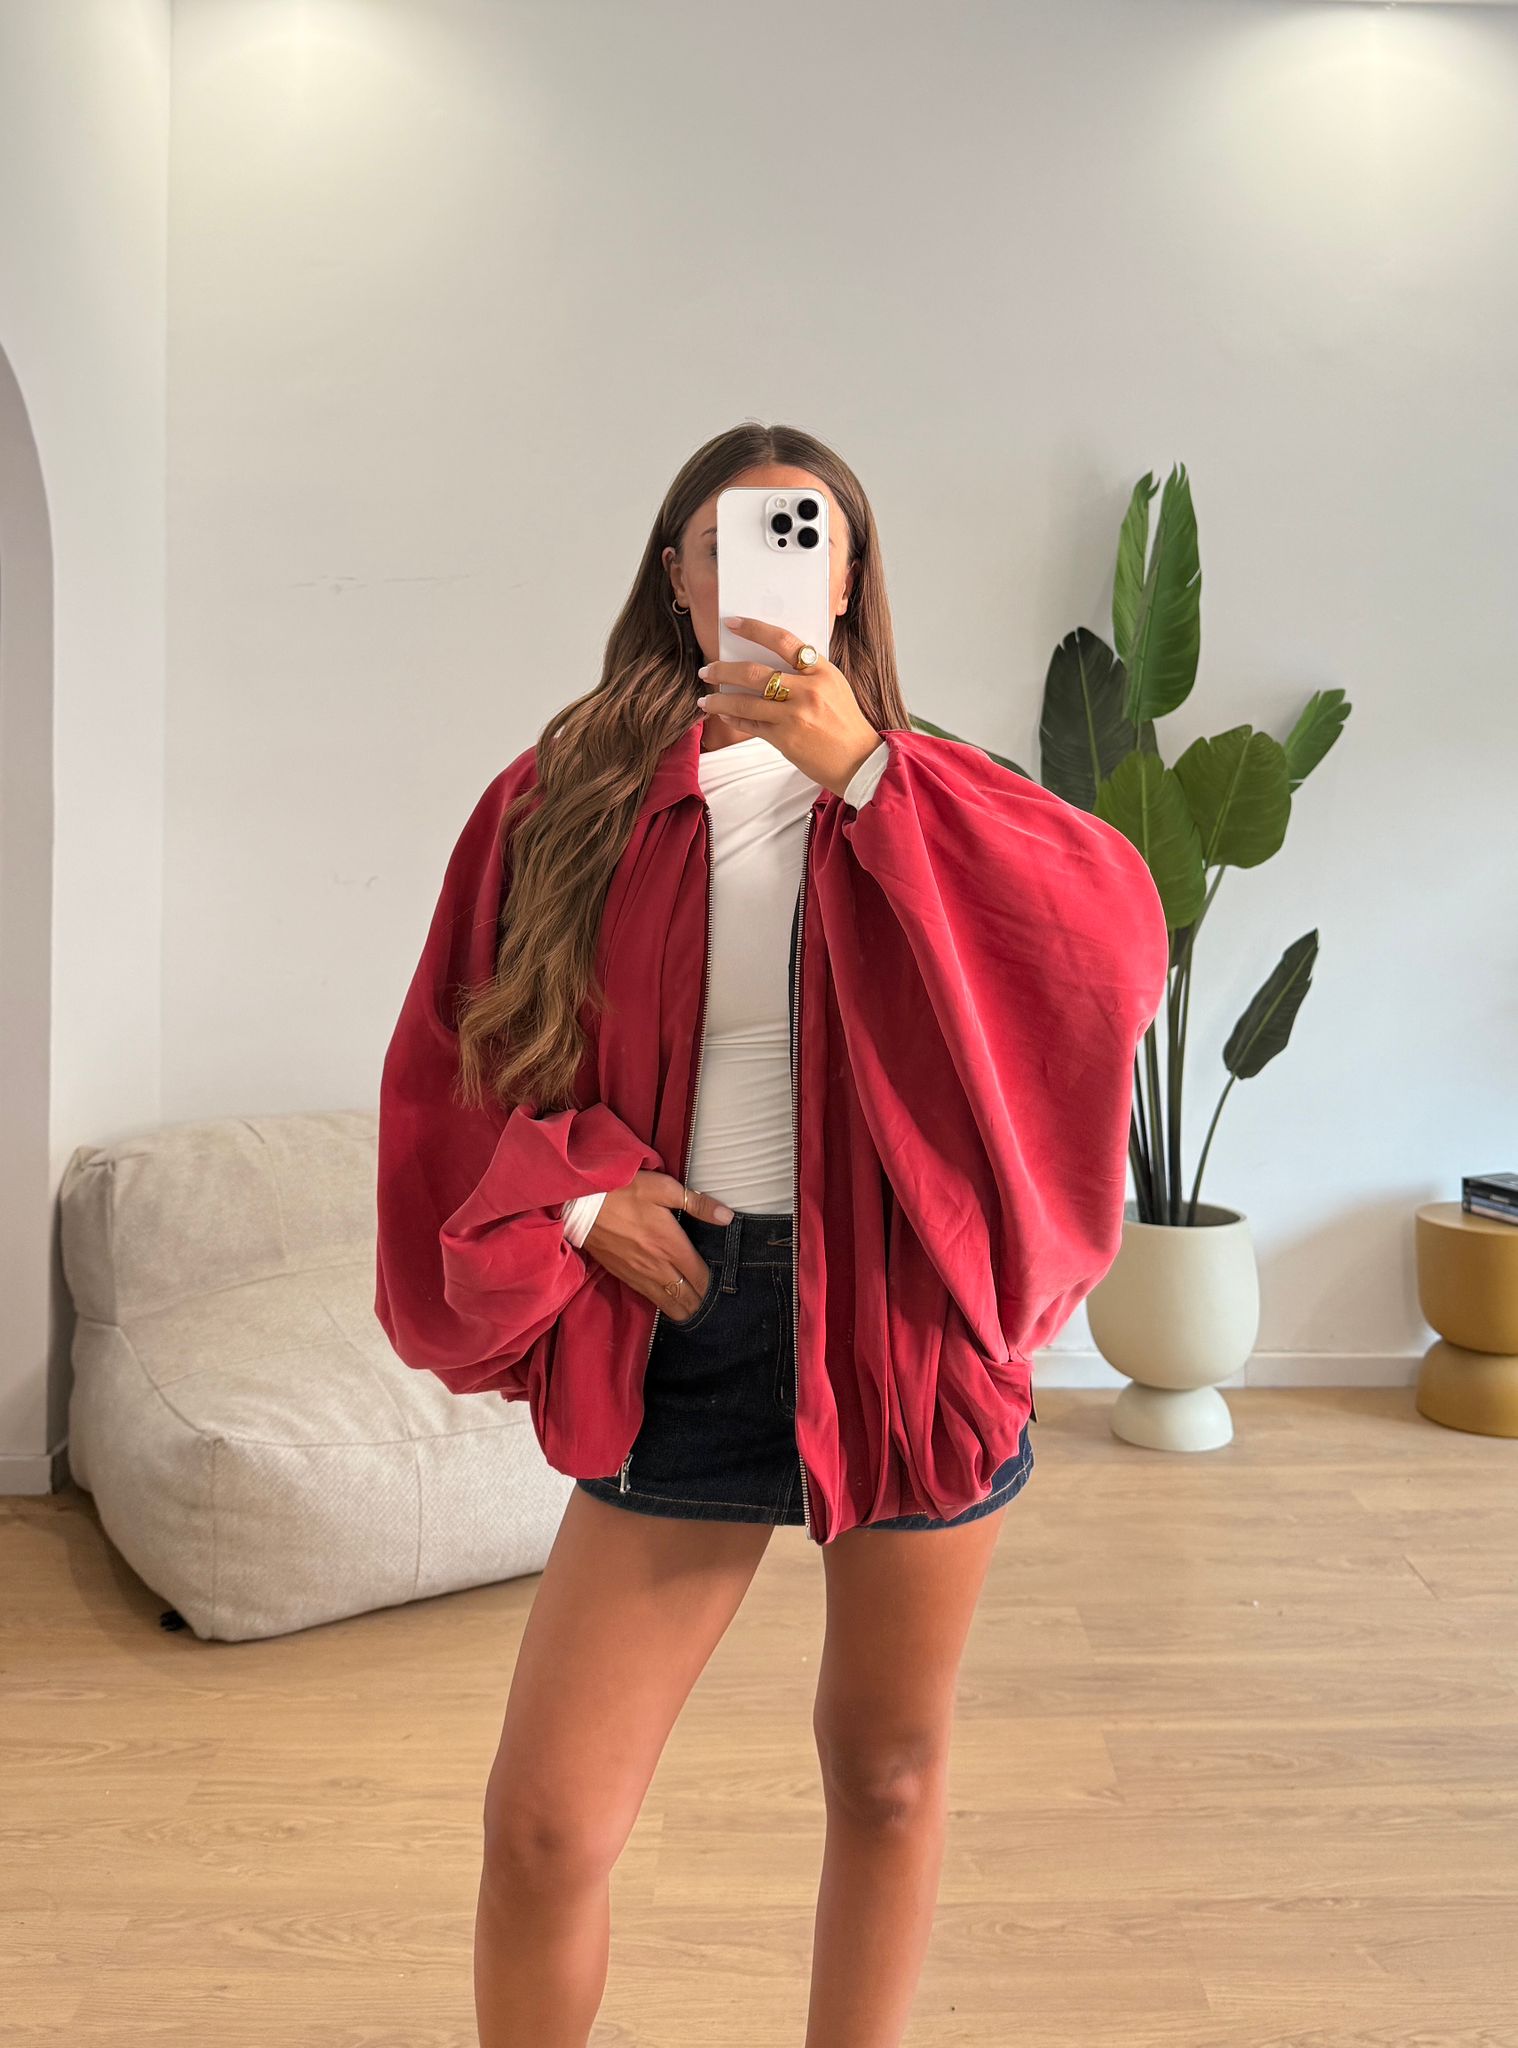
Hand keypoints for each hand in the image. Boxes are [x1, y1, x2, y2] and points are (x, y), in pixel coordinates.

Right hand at [583, 1170, 733, 1320]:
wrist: (580, 1205)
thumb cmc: (623, 1192)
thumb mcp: (663, 1188)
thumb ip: (697, 1204)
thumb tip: (727, 1217)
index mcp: (671, 1245)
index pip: (700, 1278)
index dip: (714, 1286)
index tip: (723, 1288)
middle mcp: (658, 1266)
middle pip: (687, 1298)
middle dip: (702, 1304)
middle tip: (713, 1305)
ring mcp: (639, 1275)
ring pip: (668, 1304)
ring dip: (684, 1309)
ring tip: (696, 1311)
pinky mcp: (623, 1276)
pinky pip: (649, 1298)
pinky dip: (663, 1304)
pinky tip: (669, 1303)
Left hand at [695, 614, 883, 799]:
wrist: (858, 760)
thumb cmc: (844, 722)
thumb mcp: (833, 686)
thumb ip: (806, 671)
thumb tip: (769, 659)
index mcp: (821, 671)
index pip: (783, 641)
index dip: (754, 629)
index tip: (731, 623)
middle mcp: (807, 691)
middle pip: (755, 672)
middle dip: (724, 669)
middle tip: (708, 669)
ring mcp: (795, 716)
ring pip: (746, 701)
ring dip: (720, 698)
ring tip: (706, 698)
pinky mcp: (785, 739)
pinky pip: (751, 724)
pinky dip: (734, 717)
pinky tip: (724, 713)